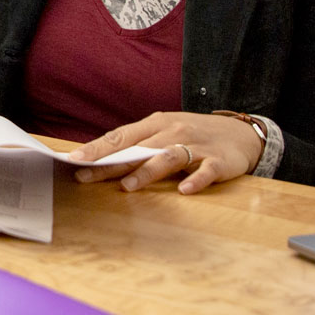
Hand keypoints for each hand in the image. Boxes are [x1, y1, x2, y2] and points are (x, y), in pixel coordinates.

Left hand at [65, 111, 263, 194]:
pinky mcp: (219, 161)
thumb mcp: (164, 132)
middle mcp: (173, 132)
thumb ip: (138, 145)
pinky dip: (195, 180)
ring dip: (147, 172)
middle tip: (85, 176)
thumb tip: (100, 160)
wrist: (241, 133)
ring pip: (167, 157)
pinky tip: (183, 191)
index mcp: (156, 124)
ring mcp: (197, 146)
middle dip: (110, 163)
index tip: (73, 160)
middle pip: (138, 148)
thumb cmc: (193, 134)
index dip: (96, 149)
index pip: (120, 136)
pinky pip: (206, 171)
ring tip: (128, 186)